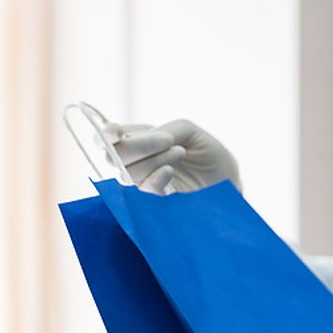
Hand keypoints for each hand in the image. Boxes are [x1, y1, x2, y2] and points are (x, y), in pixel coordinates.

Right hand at [103, 119, 240, 193]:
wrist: (227, 182)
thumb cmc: (208, 153)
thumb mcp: (188, 131)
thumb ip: (162, 130)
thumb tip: (139, 142)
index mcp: (139, 139)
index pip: (108, 137)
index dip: (105, 134)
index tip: (113, 134)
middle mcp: (135, 161)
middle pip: (114, 155)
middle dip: (138, 146)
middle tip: (168, 141)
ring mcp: (143, 183)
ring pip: (129, 172)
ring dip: (154, 159)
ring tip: (180, 153)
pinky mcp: (153, 202)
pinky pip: (143, 190)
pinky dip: (155, 177)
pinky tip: (169, 171)